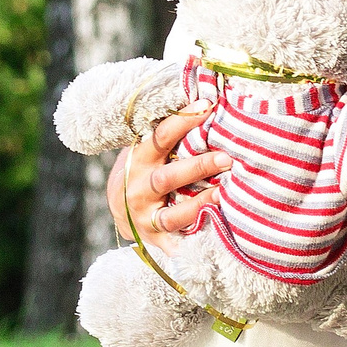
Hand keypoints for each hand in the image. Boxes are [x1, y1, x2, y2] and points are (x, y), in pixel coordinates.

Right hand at [106, 107, 225, 247]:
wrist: (117, 209)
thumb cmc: (143, 169)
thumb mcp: (146, 149)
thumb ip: (168, 134)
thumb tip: (204, 101)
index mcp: (138, 160)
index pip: (160, 137)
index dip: (183, 121)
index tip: (208, 106)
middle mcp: (139, 189)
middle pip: (168, 178)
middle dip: (199, 167)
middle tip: (228, 157)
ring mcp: (145, 217)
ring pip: (173, 214)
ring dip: (199, 204)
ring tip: (225, 195)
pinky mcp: (155, 239)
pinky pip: (175, 243)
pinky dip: (191, 244)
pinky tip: (212, 239)